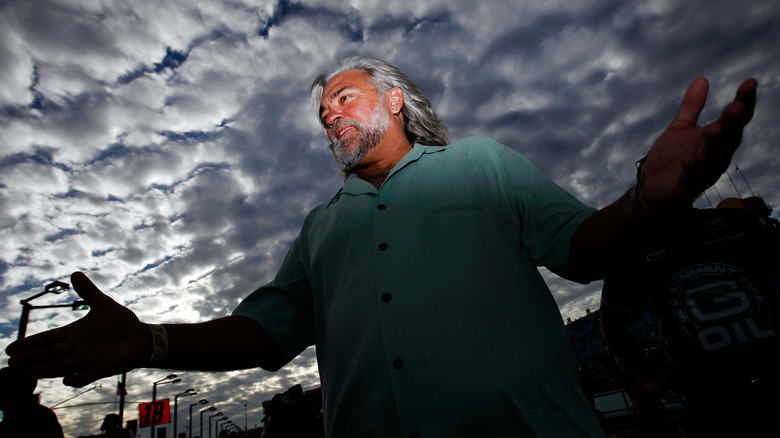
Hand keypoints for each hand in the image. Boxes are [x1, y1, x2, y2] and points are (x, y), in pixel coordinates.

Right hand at [5, 272, 150, 386]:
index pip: (48, 339)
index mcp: (74, 334)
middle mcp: (77, 348)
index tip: (12, 349)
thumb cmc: (121, 322)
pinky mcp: (102, 368)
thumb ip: (88, 291)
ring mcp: (88, 359)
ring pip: (62, 366)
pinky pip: (87, 375)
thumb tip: (74, 274)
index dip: (31, 344)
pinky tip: (67, 380)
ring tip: (28, 373)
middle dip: (32, 358)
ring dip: (46, 370)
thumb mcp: (104, 304)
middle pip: (50, 354)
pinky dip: (78, 378)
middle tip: (13, 363)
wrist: (142, 337)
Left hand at [639, 77, 756, 212]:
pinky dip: (693, 169)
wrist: (652, 188)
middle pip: (730, 136)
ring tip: (713, 129)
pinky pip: (694, 179)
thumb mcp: (680, 128)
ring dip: (715, 144)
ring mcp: (704, 171)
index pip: (735, 119)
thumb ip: (691, 107)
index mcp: (717, 138)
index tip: (750, 82)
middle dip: (733, 122)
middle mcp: (716, 154)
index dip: (744, 102)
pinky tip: (688, 159)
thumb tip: (701, 79)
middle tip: (736, 106)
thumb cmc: (672, 158)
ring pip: (716, 157)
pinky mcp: (689, 186)